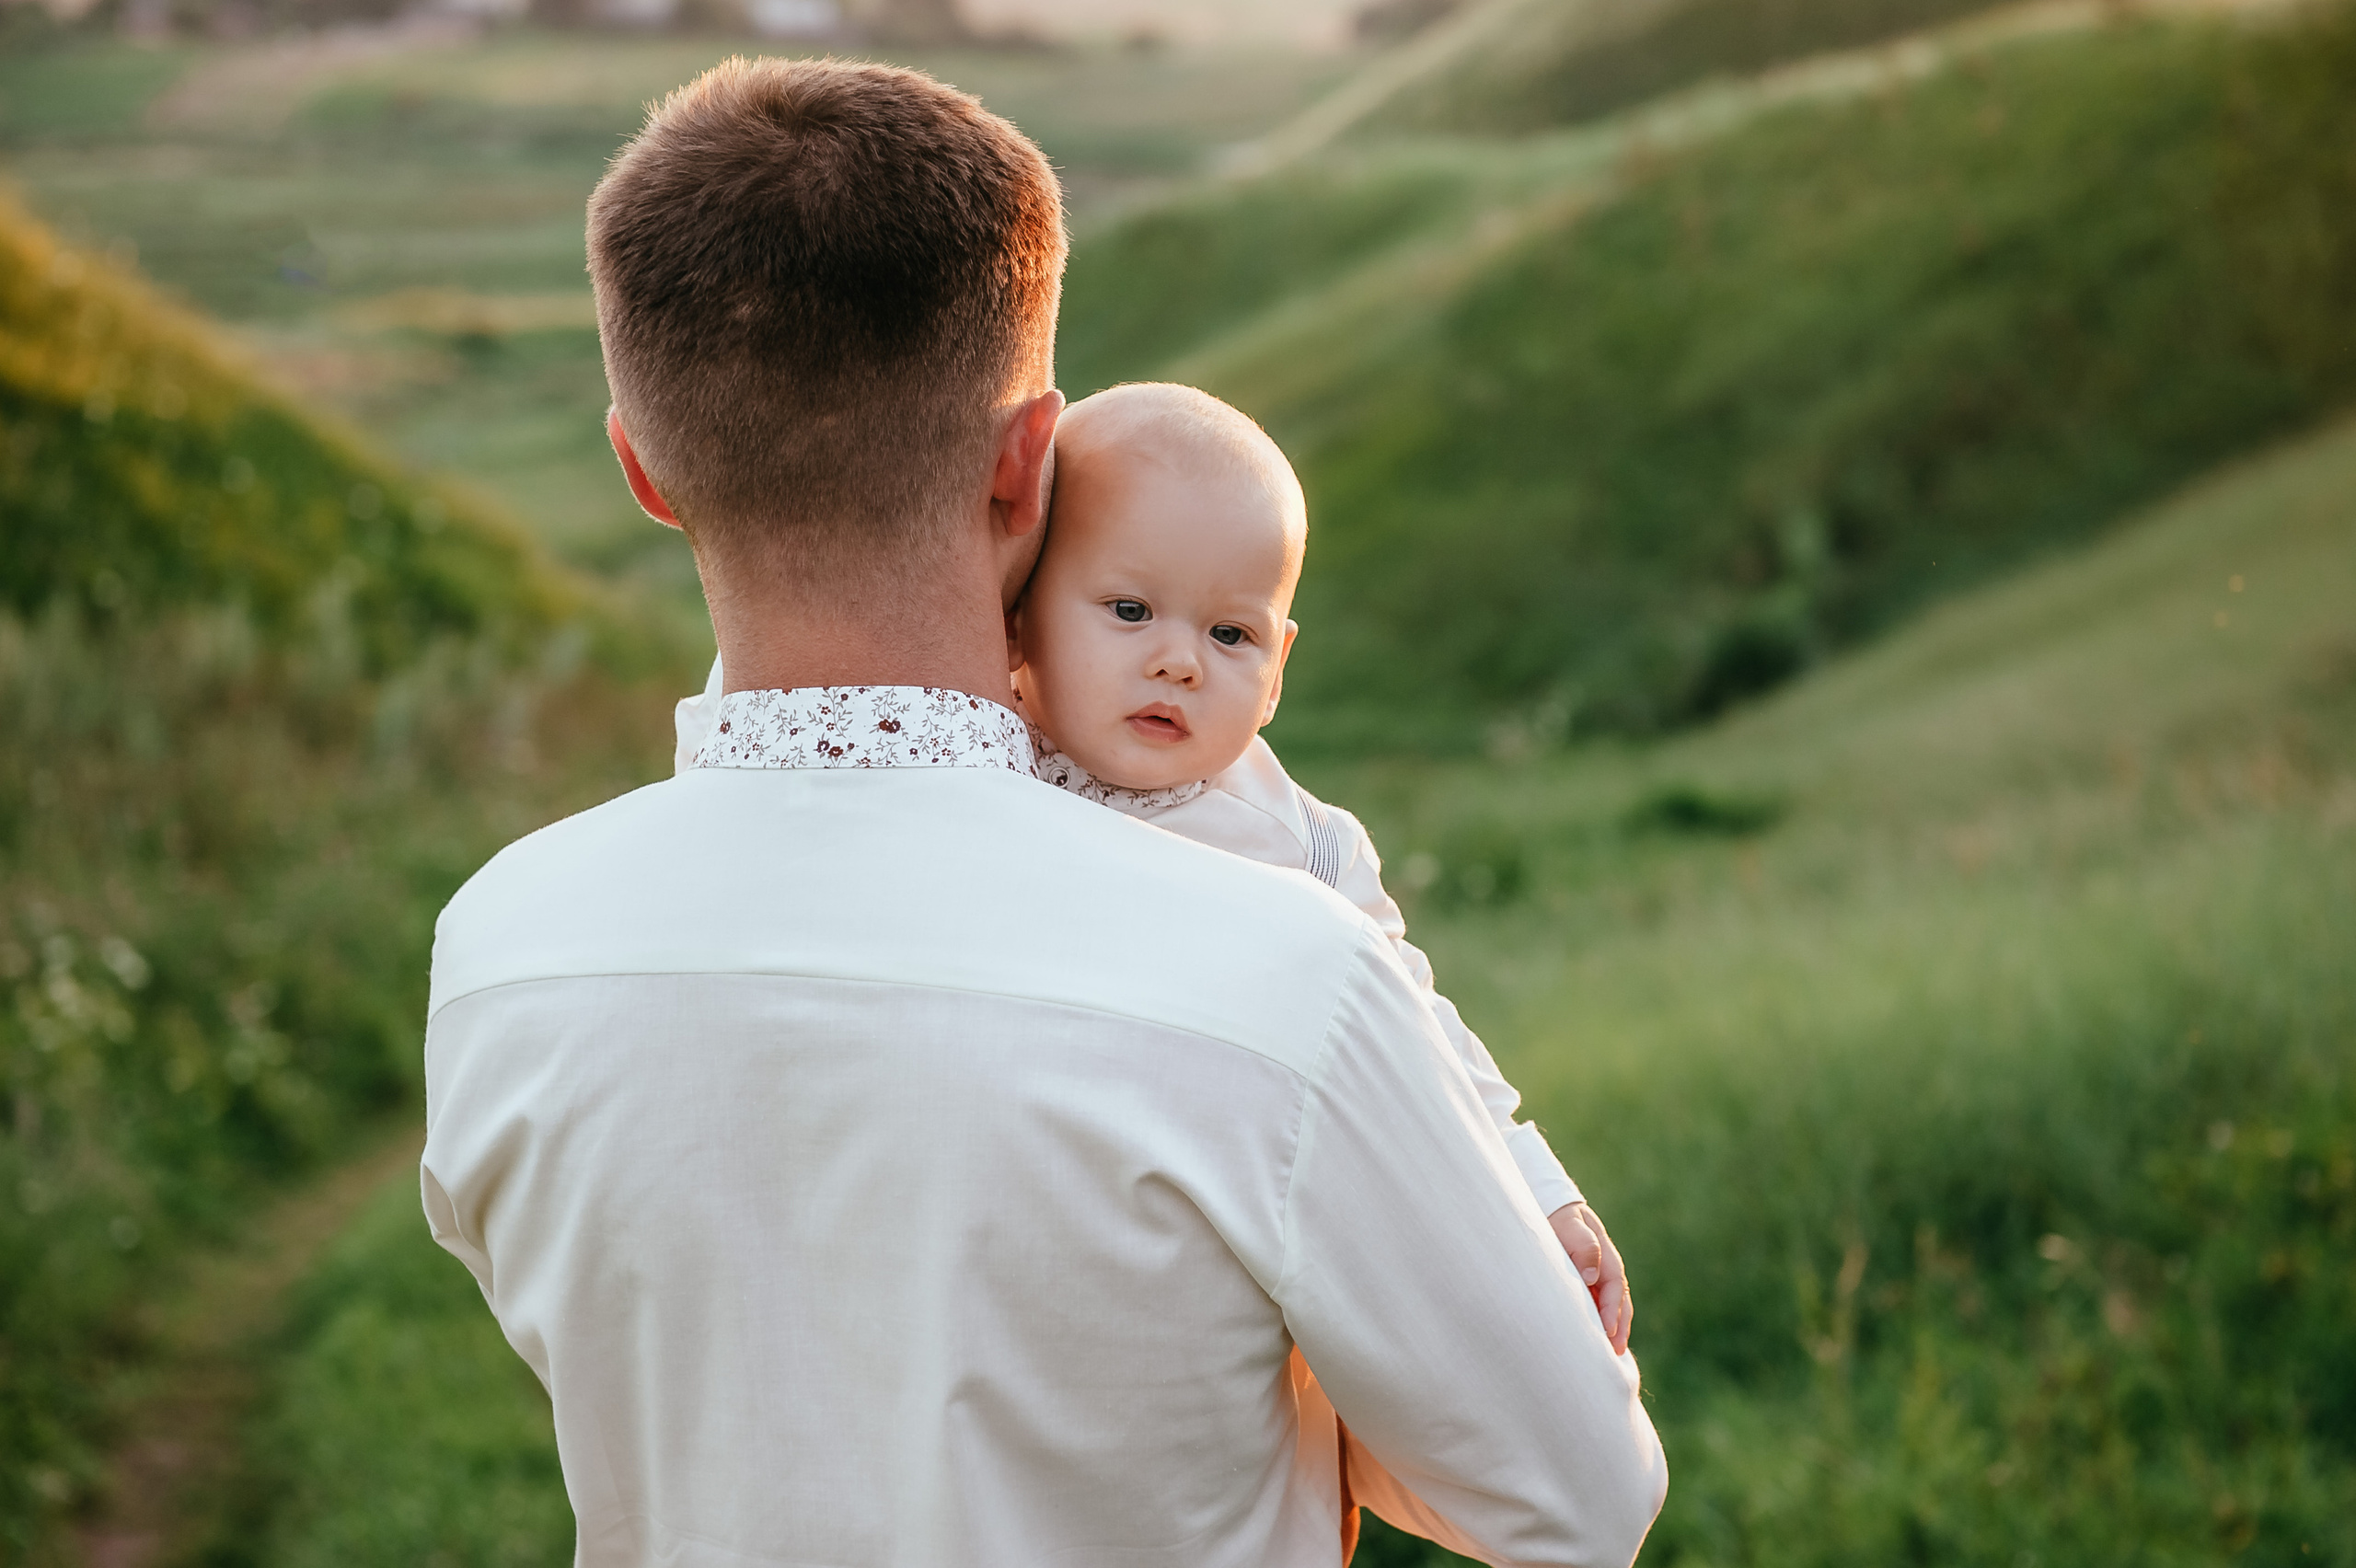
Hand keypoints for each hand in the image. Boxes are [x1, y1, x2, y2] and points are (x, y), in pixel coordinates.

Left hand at [1548, 1201, 1631, 1354]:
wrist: (1545, 1206)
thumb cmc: (1553, 1215)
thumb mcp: (1566, 1224)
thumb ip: (1582, 1245)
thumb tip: (1592, 1276)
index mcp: (1603, 1252)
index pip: (1614, 1284)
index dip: (1612, 1309)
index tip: (1608, 1331)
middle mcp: (1603, 1265)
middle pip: (1618, 1298)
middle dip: (1619, 1326)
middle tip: (1616, 1351)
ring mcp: (1594, 1273)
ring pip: (1609, 1303)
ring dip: (1611, 1327)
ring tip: (1609, 1352)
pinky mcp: (1583, 1280)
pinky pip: (1595, 1302)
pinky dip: (1598, 1320)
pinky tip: (1594, 1338)